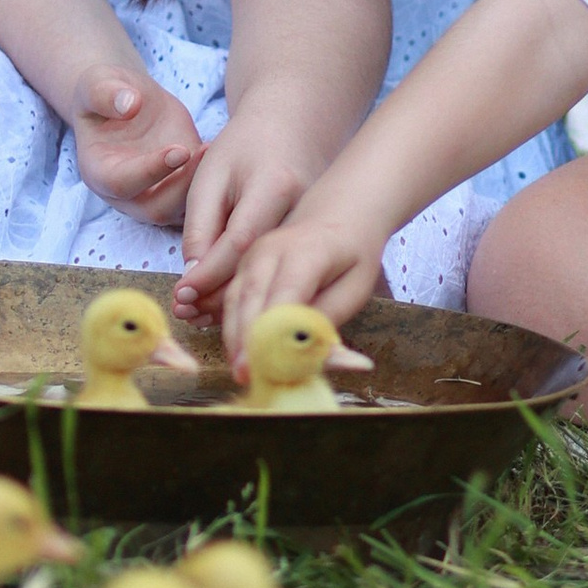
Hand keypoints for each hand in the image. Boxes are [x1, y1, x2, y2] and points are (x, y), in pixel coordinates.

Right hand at [69, 67, 205, 224]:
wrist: (124, 99)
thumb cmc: (105, 91)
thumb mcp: (97, 82)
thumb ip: (104, 93)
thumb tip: (129, 105)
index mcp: (99, 171)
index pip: (122, 184)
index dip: (150, 170)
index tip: (180, 151)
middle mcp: (125, 193)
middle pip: (155, 208)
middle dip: (183, 186)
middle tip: (205, 152)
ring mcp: (153, 192)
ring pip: (180, 209)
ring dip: (200, 185)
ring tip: (215, 148)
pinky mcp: (178, 183)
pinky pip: (196, 197)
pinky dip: (211, 181)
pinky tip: (221, 150)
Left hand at [172, 107, 337, 318]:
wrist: (290, 124)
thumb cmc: (244, 146)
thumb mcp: (210, 177)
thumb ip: (200, 227)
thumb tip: (194, 279)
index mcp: (274, 186)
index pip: (239, 242)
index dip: (208, 275)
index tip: (181, 295)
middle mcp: (303, 208)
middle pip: (260, 266)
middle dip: (219, 296)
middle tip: (185, 312)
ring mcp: (316, 223)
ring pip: (273, 273)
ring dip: (235, 298)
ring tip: (199, 313)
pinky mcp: (317, 234)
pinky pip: (282, 267)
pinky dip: (253, 286)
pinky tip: (226, 299)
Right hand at [220, 198, 389, 373]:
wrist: (341, 211)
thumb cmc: (353, 253)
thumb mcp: (355, 289)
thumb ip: (328, 324)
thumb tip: (319, 361)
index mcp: (305, 254)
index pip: (282, 298)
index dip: (268, 335)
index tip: (259, 368)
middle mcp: (271, 250)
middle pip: (250, 300)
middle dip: (244, 341)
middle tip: (244, 377)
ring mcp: (254, 254)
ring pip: (235, 299)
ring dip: (234, 336)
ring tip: (240, 371)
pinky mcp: (246, 262)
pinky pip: (232, 296)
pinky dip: (233, 324)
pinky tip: (239, 351)